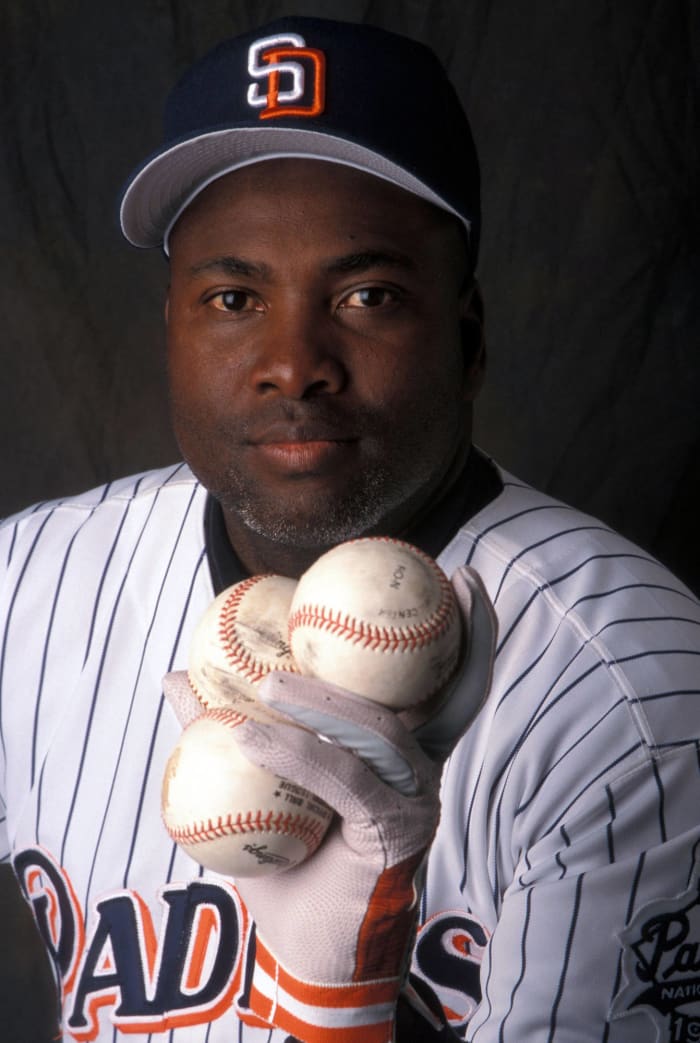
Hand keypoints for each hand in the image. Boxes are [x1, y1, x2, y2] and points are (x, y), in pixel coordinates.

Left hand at [162, 566, 495, 1041]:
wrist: (305, 950)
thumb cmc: (289, 864)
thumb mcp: (255, 783)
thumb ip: (224, 727)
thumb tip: (179, 676)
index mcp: (402, 747)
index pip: (437, 679)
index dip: (459, 629)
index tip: (454, 574)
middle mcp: (421, 766)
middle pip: (454, 693)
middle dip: (466, 636)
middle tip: (454, 579)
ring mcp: (415, 798)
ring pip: (381, 730)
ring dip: (325, 700)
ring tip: (267, 684)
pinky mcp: (394, 831)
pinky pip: (344, 778)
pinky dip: (298, 753)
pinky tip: (250, 735)